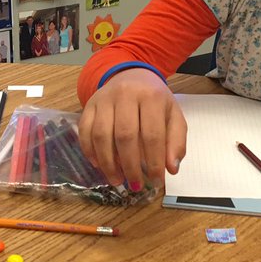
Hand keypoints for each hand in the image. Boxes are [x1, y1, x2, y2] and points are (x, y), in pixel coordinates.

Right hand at [78, 68, 186, 189]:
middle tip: (134, 186)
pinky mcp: (88, 104)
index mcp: (151, 97)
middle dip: (130, 165)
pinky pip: (84, 131)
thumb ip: (176, 141)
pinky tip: (98, 165)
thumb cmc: (154, 100)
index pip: (152, 134)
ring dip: (107, 163)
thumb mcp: (173, 115)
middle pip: (124, 136)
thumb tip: (172, 169)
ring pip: (101, 135)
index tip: (156, 182)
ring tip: (116, 180)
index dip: (154, 162)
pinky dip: (89, 151)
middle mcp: (125, 95)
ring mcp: (103, 99)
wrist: (131, 75)